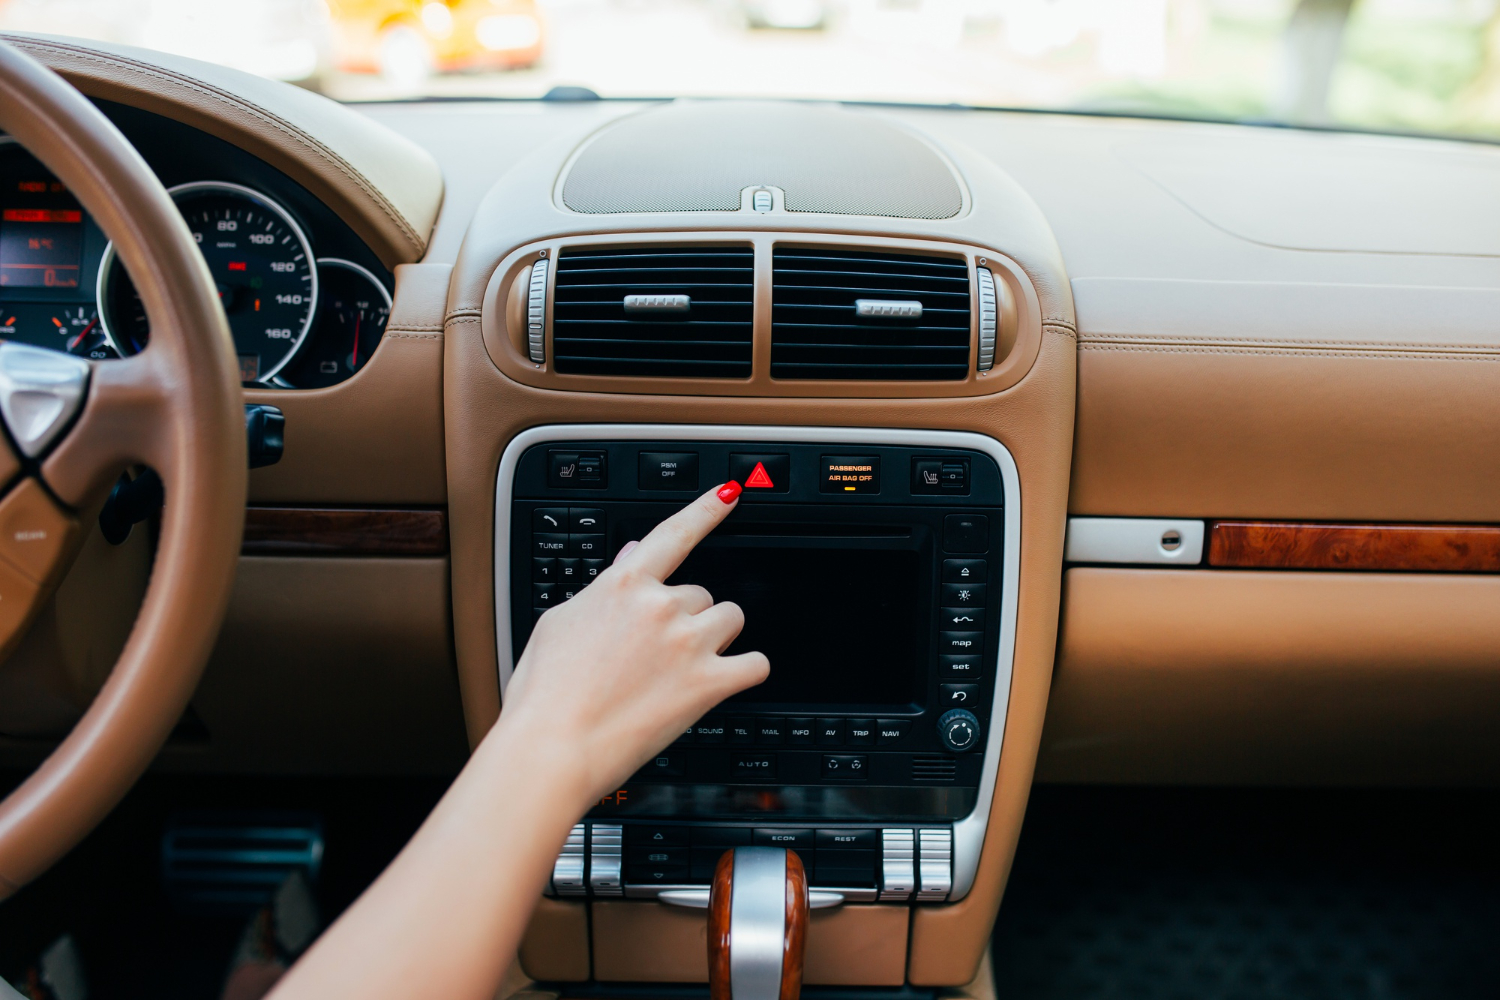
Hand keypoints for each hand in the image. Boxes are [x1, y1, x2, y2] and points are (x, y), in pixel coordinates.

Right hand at [500, 482, 768, 804]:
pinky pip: (754, 665)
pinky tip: (727, 680)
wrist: (551, 747)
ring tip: (683, 669)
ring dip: (716, 640)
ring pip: (729, 620)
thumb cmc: (544, 695)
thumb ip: (602, 588)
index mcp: (623, 586)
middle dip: (686, 619)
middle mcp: (660, 606)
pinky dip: (745, 672)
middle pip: (700, 595)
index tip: (730, 493)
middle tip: (656, 655)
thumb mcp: (558, 623)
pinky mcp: (708, 683)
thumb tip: (630, 557)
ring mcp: (688, 642)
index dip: (706, 510)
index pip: (674, 534)